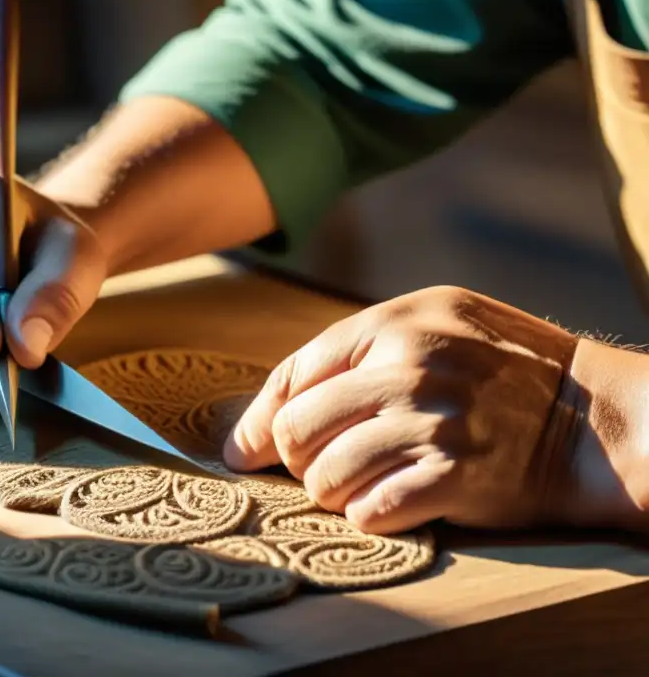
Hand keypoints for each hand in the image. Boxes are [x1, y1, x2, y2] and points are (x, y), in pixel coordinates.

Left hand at [224, 285, 579, 534]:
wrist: (593, 420)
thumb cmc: (501, 371)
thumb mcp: (433, 326)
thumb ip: (352, 356)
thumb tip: (261, 421)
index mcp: (397, 322)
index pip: (295, 374)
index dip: (260, 420)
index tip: (244, 452)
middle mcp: (409, 367)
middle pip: (296, 429)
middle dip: (297, 459)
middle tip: (319, 468)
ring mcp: (432, 422)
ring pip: (324, 477)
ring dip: (332, 492)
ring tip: (359, 486)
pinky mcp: (454, 477)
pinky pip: (369, 511)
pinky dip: (368, 516)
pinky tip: (388, 504)